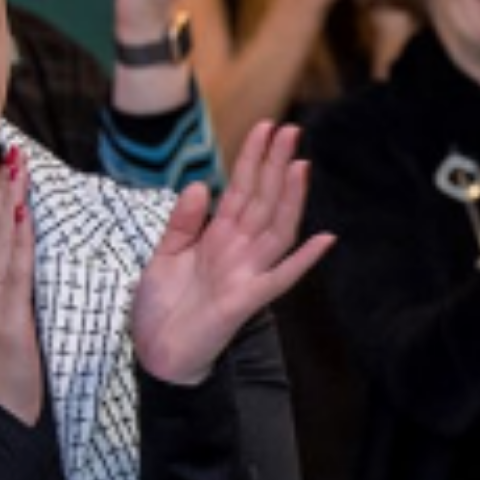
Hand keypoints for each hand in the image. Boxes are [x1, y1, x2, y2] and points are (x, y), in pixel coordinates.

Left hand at [132, 122, 335, 385]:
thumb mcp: (164, 254)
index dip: (253, 158)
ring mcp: (246, 273)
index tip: (266, 127)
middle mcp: (238, 250)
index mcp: (219, 236)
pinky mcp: (246, 300)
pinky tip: (325, 239)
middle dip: (275, 165)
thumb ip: (183, 221)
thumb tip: (199, 184)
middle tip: (291, 130)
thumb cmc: (161, 307)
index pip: (241, 189)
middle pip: (263, 200)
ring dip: (289, 198)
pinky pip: (280, 277)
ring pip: (276, 229)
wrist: (154, 352)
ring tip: (300, 165)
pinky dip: (303, 260)